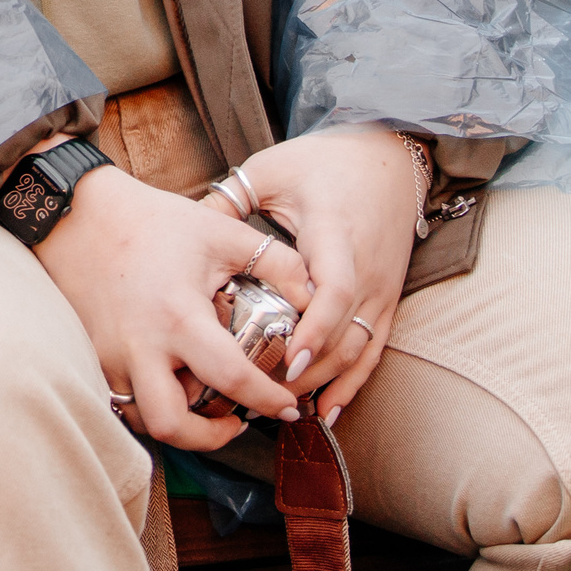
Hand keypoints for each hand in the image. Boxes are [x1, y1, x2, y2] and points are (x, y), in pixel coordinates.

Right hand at [34, 164, 311, 450]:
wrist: (78, 213)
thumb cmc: (153, 221)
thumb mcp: (222, 232)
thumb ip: (278, 264)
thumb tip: (319, 298)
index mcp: (177, 317)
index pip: (232, 379)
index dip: (268, 400)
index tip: (289, 404)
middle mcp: (140, 345)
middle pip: (171, 425)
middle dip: (211, 438)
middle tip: (238, 421)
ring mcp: (111, 354)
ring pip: (142, 419)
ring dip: (178, 425)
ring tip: (206, 406)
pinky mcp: (93, 354)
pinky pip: (124, 397)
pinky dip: (152, 402)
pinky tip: (174, 382)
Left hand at [207, 127, 415, 423]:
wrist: (388, 160)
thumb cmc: (322, 162)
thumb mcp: (270, 171)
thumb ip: (230, 200)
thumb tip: (182, 227)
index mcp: (335, 233)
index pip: (332, 290)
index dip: (312, 329)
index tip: (285, 359)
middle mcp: (365, 268)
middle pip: (344, 332)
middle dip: (308, 370)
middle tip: (265, 396)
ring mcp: (381, 288)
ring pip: (359, 349)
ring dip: (324, 382)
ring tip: (284, 407)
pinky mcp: (388, 301)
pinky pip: (374, 350)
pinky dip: (352, 383)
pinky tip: (328, 410)